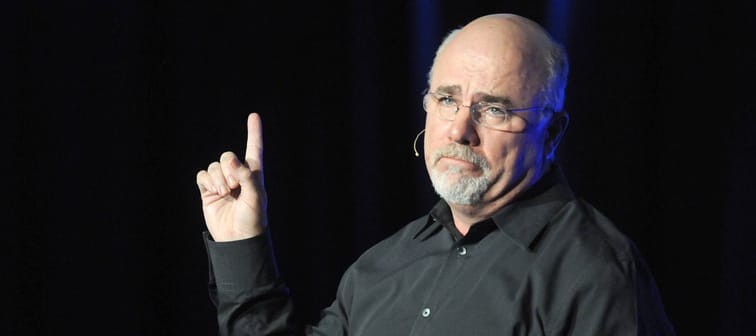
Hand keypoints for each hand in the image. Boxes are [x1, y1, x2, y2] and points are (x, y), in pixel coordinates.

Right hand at [196, 113, 267, 241]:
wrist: (238, 239)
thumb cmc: (253, 219)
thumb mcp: (256, 197)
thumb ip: (246, 176)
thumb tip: (231, 160)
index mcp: (254, 173)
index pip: (254, 148)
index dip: (254, 132)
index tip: (254, 116)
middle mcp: (237, 175)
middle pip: (227, 156)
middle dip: (228, 168)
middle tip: (234, 186)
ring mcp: (222, 182)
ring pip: (214, 166)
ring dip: (218, 178)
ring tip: (225, 193)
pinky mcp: (208, 191)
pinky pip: (202, 175)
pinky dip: (207, 181)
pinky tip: (214, 192)